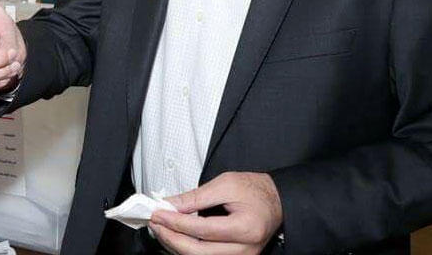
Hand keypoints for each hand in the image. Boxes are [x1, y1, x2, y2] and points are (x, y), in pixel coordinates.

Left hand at [149, 172, 282, 254]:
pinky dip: (187, 250)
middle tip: (155, 223)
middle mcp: (244, 250)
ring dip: (176, 246)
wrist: (276, 201)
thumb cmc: (255, 190)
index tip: (158, 213)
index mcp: (245, 228)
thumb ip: (197, 196)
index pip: (202, 230)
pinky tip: (176, 238)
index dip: (176, 222)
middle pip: (198, 252)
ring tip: (162, 229)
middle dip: (171, 238)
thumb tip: (171, 205)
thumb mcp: (226, 183)